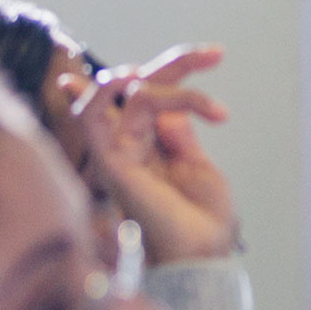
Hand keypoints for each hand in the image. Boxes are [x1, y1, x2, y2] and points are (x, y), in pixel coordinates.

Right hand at [59, 44, 240, 264]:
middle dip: (177, 63)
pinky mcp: (111, 163)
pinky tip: (129, 81)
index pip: (153, 94)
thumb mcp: (197, 165)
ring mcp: (118, 153)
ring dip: (153, 79)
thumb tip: (170, 104)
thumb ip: (178, 134)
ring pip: (124, 95)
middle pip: (138, 86)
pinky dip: (103, 94)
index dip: (181, 67)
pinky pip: (93, 118)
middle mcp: (130, 146)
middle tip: (214, 54)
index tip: (217, 53)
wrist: (204, 255)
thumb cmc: (203, 222)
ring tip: (182, 73)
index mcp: (153, 147)